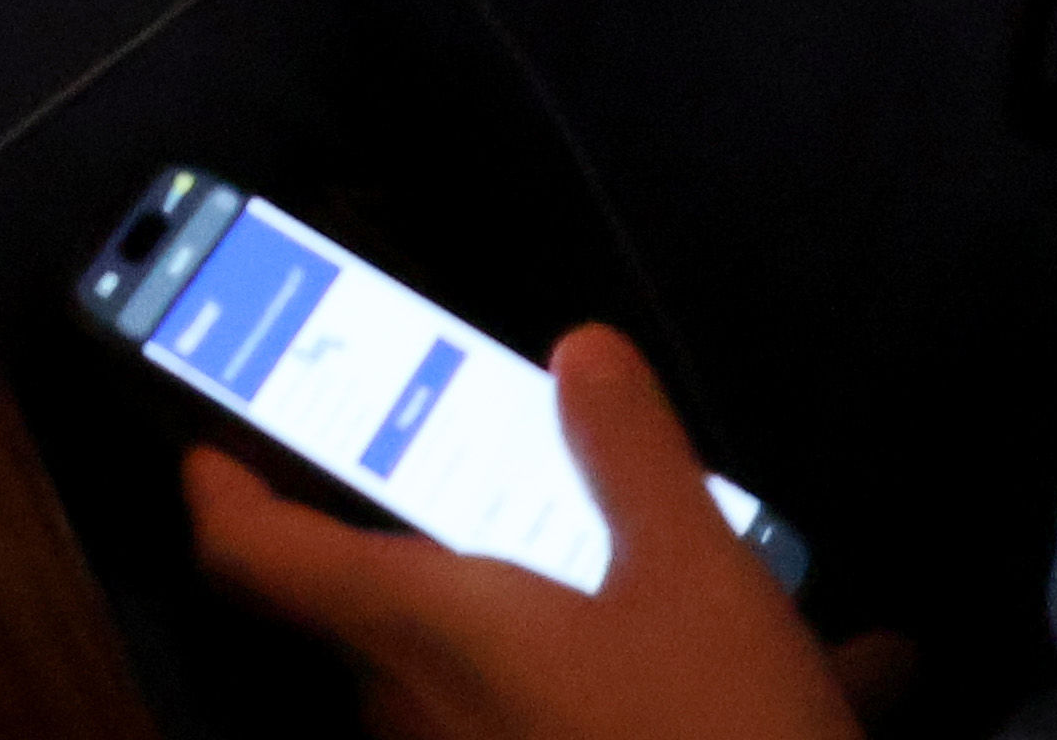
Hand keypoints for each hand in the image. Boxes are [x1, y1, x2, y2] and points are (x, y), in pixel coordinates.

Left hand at [189, 327, 856, 739]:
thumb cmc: (706, 739)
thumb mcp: (696, 584)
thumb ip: (632, 460)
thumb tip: (584, 355)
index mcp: (416, 626)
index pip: (252, 551)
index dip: (222, 484)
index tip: (216, 438)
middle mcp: (419, 707)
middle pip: (389, 602)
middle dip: (463, 539)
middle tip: (525, 475)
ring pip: (518, 668)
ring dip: (600, 620)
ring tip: (719, 578)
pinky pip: (592, 725)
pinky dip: (666, 691)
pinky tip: (840, 675)